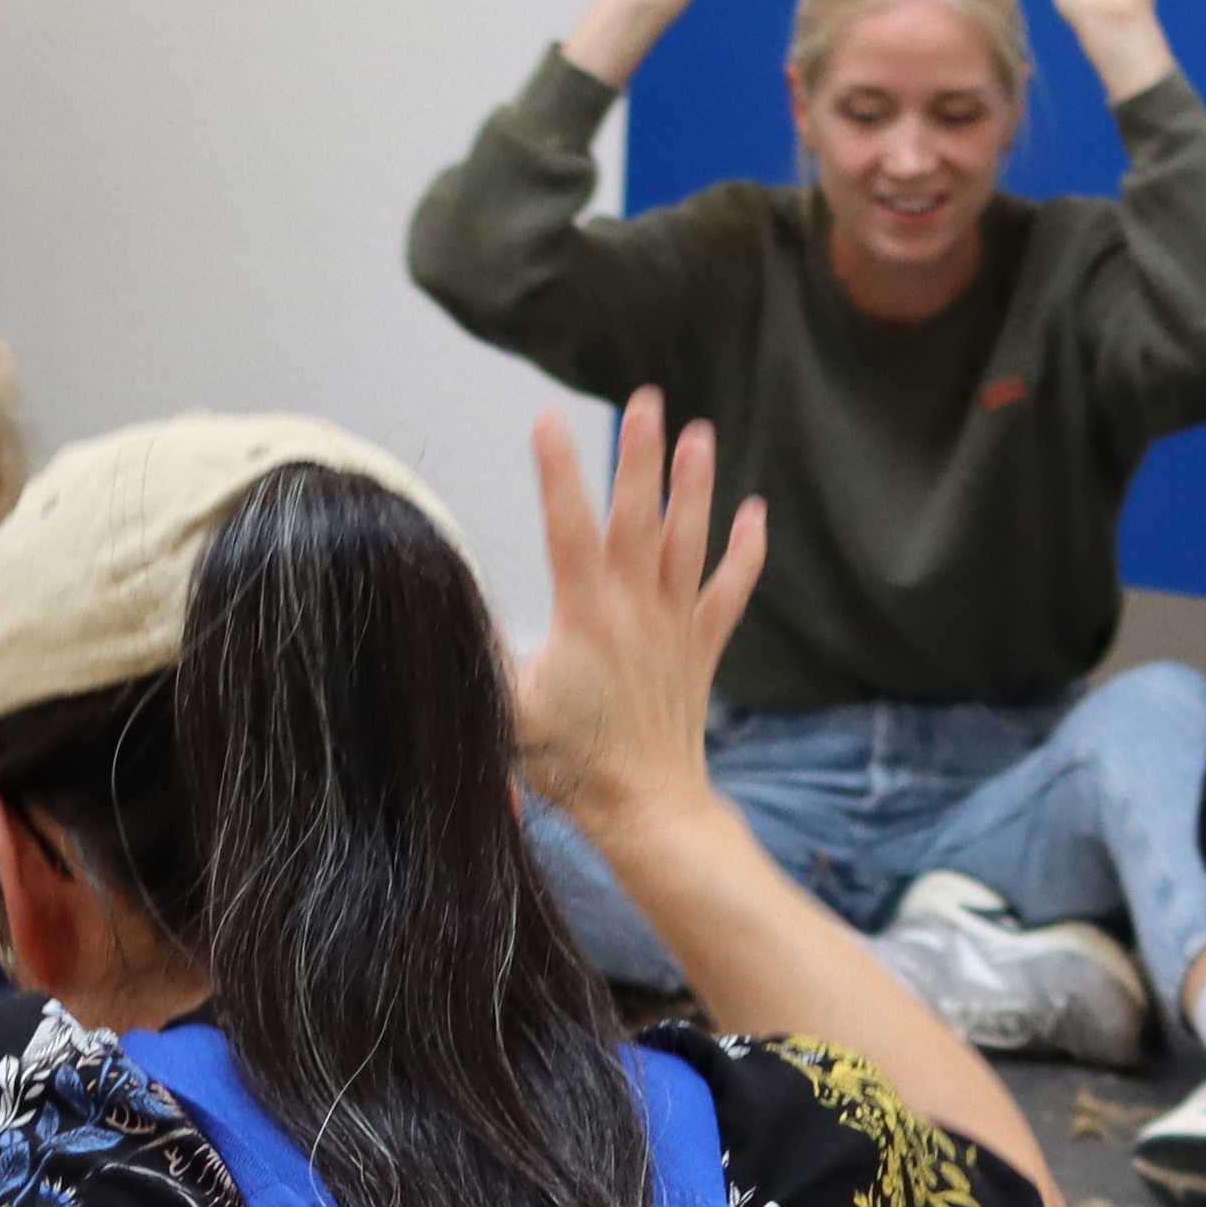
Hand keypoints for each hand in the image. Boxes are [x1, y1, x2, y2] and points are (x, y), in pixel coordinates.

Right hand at [509, 394, 760, 846]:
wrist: (646, 807)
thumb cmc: (571, 763)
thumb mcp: (510, 709)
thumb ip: (488, 654)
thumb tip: (448, 613)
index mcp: (585, 615)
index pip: (567, 526)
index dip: (557, 472)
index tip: (546, 419)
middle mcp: (634, 608)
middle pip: (638, 516)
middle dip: (640, 455)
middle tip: (646, 399)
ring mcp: (674, 624)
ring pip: (689, 541)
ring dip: (695, 486)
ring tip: (700, 432)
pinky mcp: (701, 646)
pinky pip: (729, 591)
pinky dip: (746, 552)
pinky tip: (756, 512)